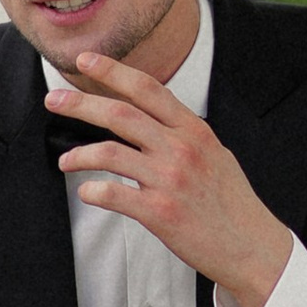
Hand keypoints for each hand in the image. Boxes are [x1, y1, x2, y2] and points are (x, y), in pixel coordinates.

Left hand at [47, 51, 291, 306]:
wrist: (253, 247)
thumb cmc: (231, 202)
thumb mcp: (214, 153)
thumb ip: (182, 133)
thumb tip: (150, 117)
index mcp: (194, 130)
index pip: (147, 88)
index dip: (112, 70)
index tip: (85, 59)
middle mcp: (181, 148)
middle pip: (120, 113)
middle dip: (81, 103)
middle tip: (53, 99)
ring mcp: (170, 180)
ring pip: (109, 153)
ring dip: (79, 154)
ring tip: (64, 161)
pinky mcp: (161, 213)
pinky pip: (114, 194)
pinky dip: (93, 191)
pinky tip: (87, 191)